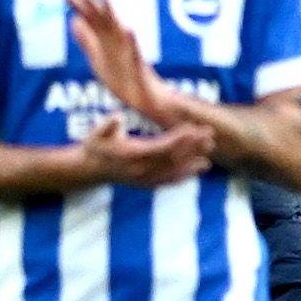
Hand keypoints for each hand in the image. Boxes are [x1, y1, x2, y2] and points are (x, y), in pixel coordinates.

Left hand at [67, 0, 175, 126]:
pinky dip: (132, 42)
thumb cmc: (122, 79)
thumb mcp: (97, 60)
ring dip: (113, 13)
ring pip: (119, 30)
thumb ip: (87, 41)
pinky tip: (129, 30)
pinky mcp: (139, 67)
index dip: (79, 7)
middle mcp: (117, 43)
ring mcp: (128, 53)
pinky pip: (136, 53)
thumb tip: (73, 21)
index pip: (92, 21)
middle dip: (92, 4)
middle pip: (103, 20)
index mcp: (106, 42)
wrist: (144, 98)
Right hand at [77, 114, 213, 186]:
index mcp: (133, 155)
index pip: (162, 146)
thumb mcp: (96, 133)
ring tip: (210, 157)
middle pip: (173, 159)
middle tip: (211, 138)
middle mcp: (142, 170)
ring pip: (174, 172)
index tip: (195, 128)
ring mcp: (146, 179)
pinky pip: (169, 181)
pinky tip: (197, 171)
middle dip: (193, 148)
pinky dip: (184, 176)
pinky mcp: (147, 184)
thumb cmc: (95, 146)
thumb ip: (107, 125)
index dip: (180, 138)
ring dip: (193, 164)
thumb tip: (117, 117)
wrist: (89, 170)